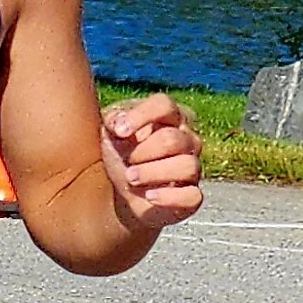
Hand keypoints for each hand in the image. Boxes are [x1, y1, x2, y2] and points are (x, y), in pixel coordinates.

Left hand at [101, 94, 202, 238]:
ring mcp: (192, 167)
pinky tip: (149, 196)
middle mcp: (186, 139)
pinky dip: (169, 197)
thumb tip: (118, 123)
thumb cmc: (119, 154)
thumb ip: (112, 121)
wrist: (119, 194)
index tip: (119, 131)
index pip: (165, 105)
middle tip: (126, 160)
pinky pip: (193, 196)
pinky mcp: (191, 196)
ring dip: (153, 172)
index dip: (142, 116)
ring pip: (187, 166)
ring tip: (130, 178)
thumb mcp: (109, 133)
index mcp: (169, 117)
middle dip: (143, 151)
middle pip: (172, 139)